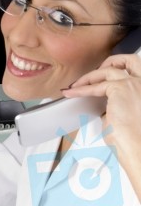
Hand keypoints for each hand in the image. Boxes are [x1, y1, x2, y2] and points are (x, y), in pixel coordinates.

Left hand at [61, 53, 140, 200]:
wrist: (137, 145)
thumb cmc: (132, 139)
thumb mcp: (124, 118)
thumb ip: (117, 107)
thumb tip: (104, 108)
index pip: (134, 70)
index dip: (118, 70)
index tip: (103, 77)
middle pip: (127, 60)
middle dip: (108, 63)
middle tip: (92, 73)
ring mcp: (133, 83)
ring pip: (108, 70)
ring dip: (90, 76)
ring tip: (76, 84)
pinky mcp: (120, 88)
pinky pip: (96, 85)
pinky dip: (81, 89)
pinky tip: (72, 92)